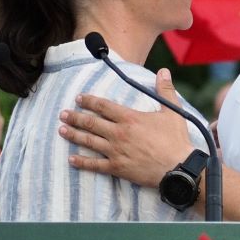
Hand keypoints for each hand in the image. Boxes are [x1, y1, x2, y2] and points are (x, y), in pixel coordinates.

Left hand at [59, 68, 193, 187]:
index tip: (78, 98)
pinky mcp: (117, 168)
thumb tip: (164, 71)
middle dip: (75, 117)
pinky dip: (82, 162)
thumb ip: (165, 90)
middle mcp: (119, 133)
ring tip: (61, 130)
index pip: (104, 106)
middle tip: (63, 114)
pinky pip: (95, 165)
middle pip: (91, 123)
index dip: (89, 101)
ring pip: (89, 142)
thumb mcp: (173, 112)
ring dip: (74, 135)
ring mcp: (115, 151)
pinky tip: (71, 159)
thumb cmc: (176, 140)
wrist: (178, 168)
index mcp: (130, 118)